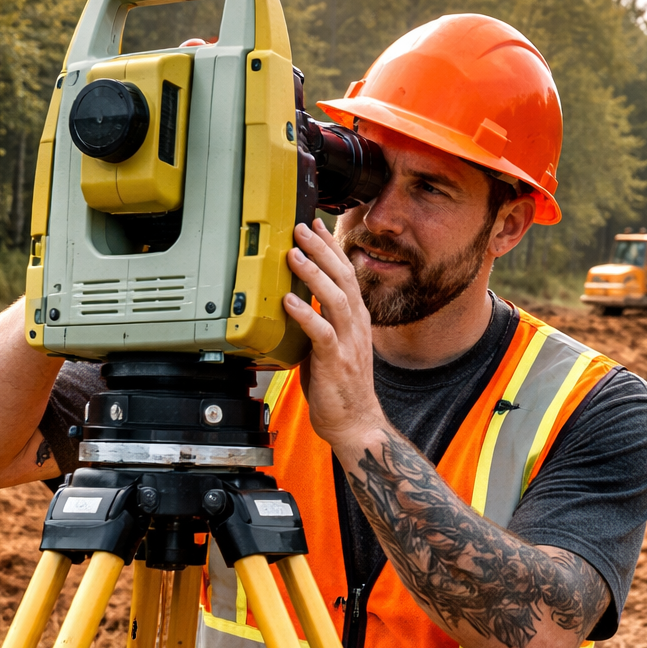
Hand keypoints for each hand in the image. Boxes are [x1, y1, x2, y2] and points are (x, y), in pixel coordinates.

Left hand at [283, 219, 386, 448]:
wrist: (356, 422)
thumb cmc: (340, 387)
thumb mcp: (331, 345)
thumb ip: (319, 321)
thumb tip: (295, 300)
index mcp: (356, 319)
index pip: (347, 273)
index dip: (332, 247)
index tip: (317, 225)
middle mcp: (356, 326)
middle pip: (343, 277)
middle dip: (322, 249)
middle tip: (302, 227)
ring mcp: (349, 342)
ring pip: (335, 298)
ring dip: (314, 274)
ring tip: (294, 254)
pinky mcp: (337, 361)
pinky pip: (322, 332)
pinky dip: (305, 314)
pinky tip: (289, 301)